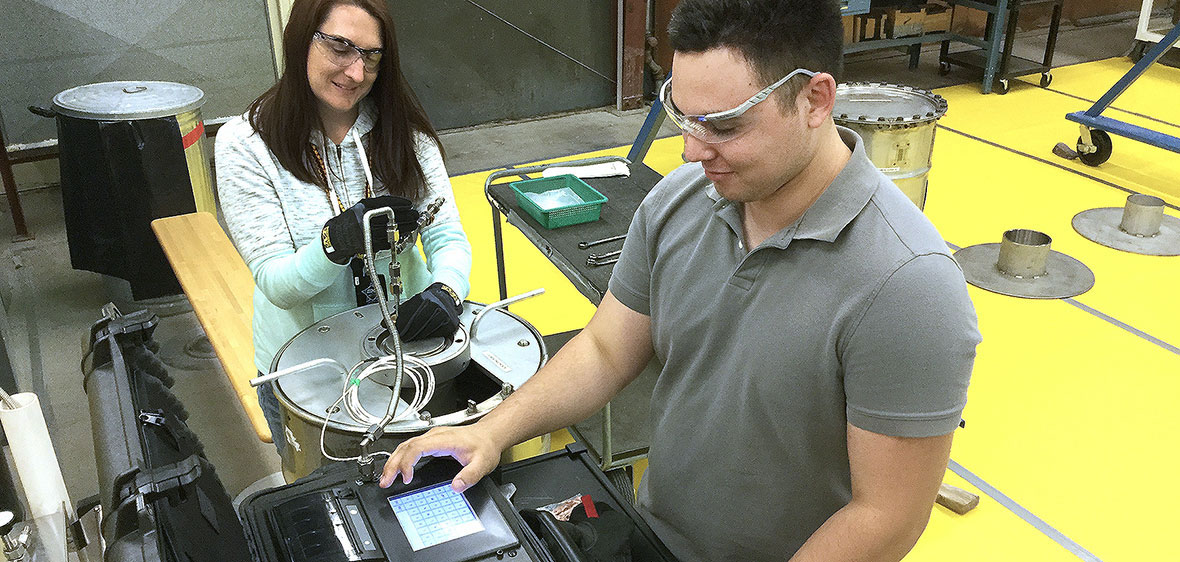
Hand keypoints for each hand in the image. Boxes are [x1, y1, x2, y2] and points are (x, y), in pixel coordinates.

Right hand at [321, 196, 419, 263]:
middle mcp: (364, 220)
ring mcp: (366, 233)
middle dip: (405, 216)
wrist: (335, 237)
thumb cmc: (350, 221)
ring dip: (404, 228)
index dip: (399, 203)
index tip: (409, 204)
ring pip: (389, 230)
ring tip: (413, 225)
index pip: (384, 203)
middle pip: (390, 217)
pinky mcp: (367, 245)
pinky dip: (394, 238)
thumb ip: (376, 205)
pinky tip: (402, 235)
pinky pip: (385, 242)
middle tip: (415, 215)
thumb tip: (398, 203)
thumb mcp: (360, 207)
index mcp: (363, 208)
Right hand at [379, 425, 502, 491]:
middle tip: (385, 481)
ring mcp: (432, 437)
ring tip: (385, 478)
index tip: (406, 477)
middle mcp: (435, 436)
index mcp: (444, 439)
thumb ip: (470, 476)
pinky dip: (400, 458)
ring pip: (405, 445)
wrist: (489, 436)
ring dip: (393, 461)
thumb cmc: (484, 447)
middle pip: (406, 446)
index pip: (417, 447)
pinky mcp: (431, 441)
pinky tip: (397, 469)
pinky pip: (410, 447)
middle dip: (393, 464)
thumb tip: (456, 486)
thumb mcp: (482, 464)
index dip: (407, 462)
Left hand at [396, 282, 462, 340]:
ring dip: (418, 336)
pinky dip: (430, 336)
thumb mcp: (414, 302)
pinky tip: (425, 336)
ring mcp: (444, 314)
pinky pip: (437, 333)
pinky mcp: (450, 323)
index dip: (403, 325)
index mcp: (424, 298)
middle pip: (419, 323)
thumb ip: (401, 312)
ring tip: (413, 337)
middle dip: (409, 332)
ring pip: (428, 330)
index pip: (410, 314)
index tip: (398, 331)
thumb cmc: (429, 301)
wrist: (446, 298)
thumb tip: (386, 322)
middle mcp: (435, 305)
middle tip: (404, 337)